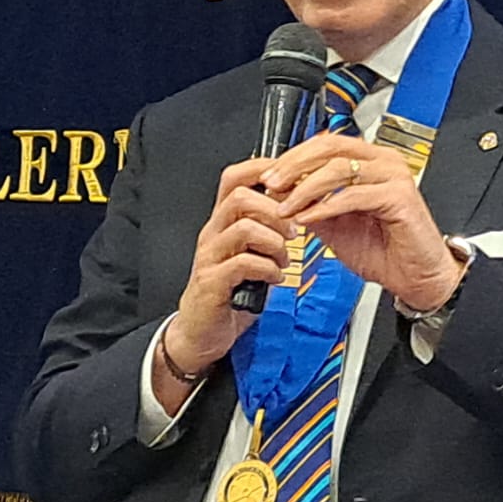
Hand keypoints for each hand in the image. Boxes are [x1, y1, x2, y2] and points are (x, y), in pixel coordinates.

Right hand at [164, 158, 294, 381]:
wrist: (201, 332)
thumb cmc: (231, 292)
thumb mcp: (253, 254)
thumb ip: (269, 231)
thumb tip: (301, 208)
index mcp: (223, 222)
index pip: (235, 177)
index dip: (263, 169)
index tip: (292, 179)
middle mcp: (213, 233)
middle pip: (240, 196)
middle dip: (276, 209)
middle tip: (294, 229)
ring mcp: (210, 256)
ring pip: (243, 227)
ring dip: (274, 242)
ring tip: (284, 258)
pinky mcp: (212, 282)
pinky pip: (243, 263)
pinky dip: (268, 268)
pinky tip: (275, 278)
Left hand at [262, 134, 463, 311]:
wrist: (417, 278)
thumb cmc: (385, 252)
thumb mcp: (336, 225)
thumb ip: (312, 205)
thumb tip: (280, 192)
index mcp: (370, 162)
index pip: (326, 144)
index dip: (294, 157)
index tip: (268, 174)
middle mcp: (384, 162)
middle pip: (330, 147)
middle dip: (295, 165)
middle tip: (272, 183)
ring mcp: (394, 177)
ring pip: (339, 169)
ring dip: (305, 188)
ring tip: (286, 207)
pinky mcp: (399, 197)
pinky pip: (353, 196)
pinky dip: (325, 207)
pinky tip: (307, 218)